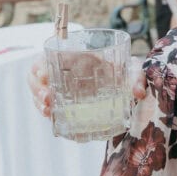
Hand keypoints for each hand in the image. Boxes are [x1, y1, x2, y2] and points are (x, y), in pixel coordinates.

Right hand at [29, 55, 146, 117]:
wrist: (126, 83)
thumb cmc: (125, 70)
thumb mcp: (132, 67)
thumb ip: (137, 77)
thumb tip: (139, 93)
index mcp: (72, 57)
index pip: (47, 58)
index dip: (41, 66)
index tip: (44, 74)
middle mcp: (62, 72)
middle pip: (38, 78)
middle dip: (38, 88)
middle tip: (47, 98)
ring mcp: (60, 88)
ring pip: (39, 93)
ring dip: (40, 102)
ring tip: (47, 111)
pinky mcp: (63, 103)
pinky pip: (49, 107)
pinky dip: (47, 112)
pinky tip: (51, 118)